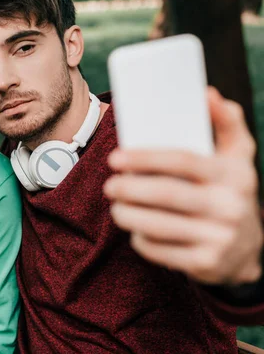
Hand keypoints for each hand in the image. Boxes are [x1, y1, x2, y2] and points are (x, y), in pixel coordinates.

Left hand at [104, 87, 261, 284]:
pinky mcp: (205, 264)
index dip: (145, 158)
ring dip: (127, 213)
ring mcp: (218, 238)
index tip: (116, 158)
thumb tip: (206, 93)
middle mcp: (229, 206)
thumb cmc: (230, 191)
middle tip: (110, 184)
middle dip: (129, 188)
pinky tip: (134, 229)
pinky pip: (159, 250)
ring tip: (115, 205)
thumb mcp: (237, 157)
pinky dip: (140, 239)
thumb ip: (225, 123)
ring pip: (158, 225)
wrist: (247, 250)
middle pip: (166, 194)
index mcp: (232, 174)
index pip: (182, 160)